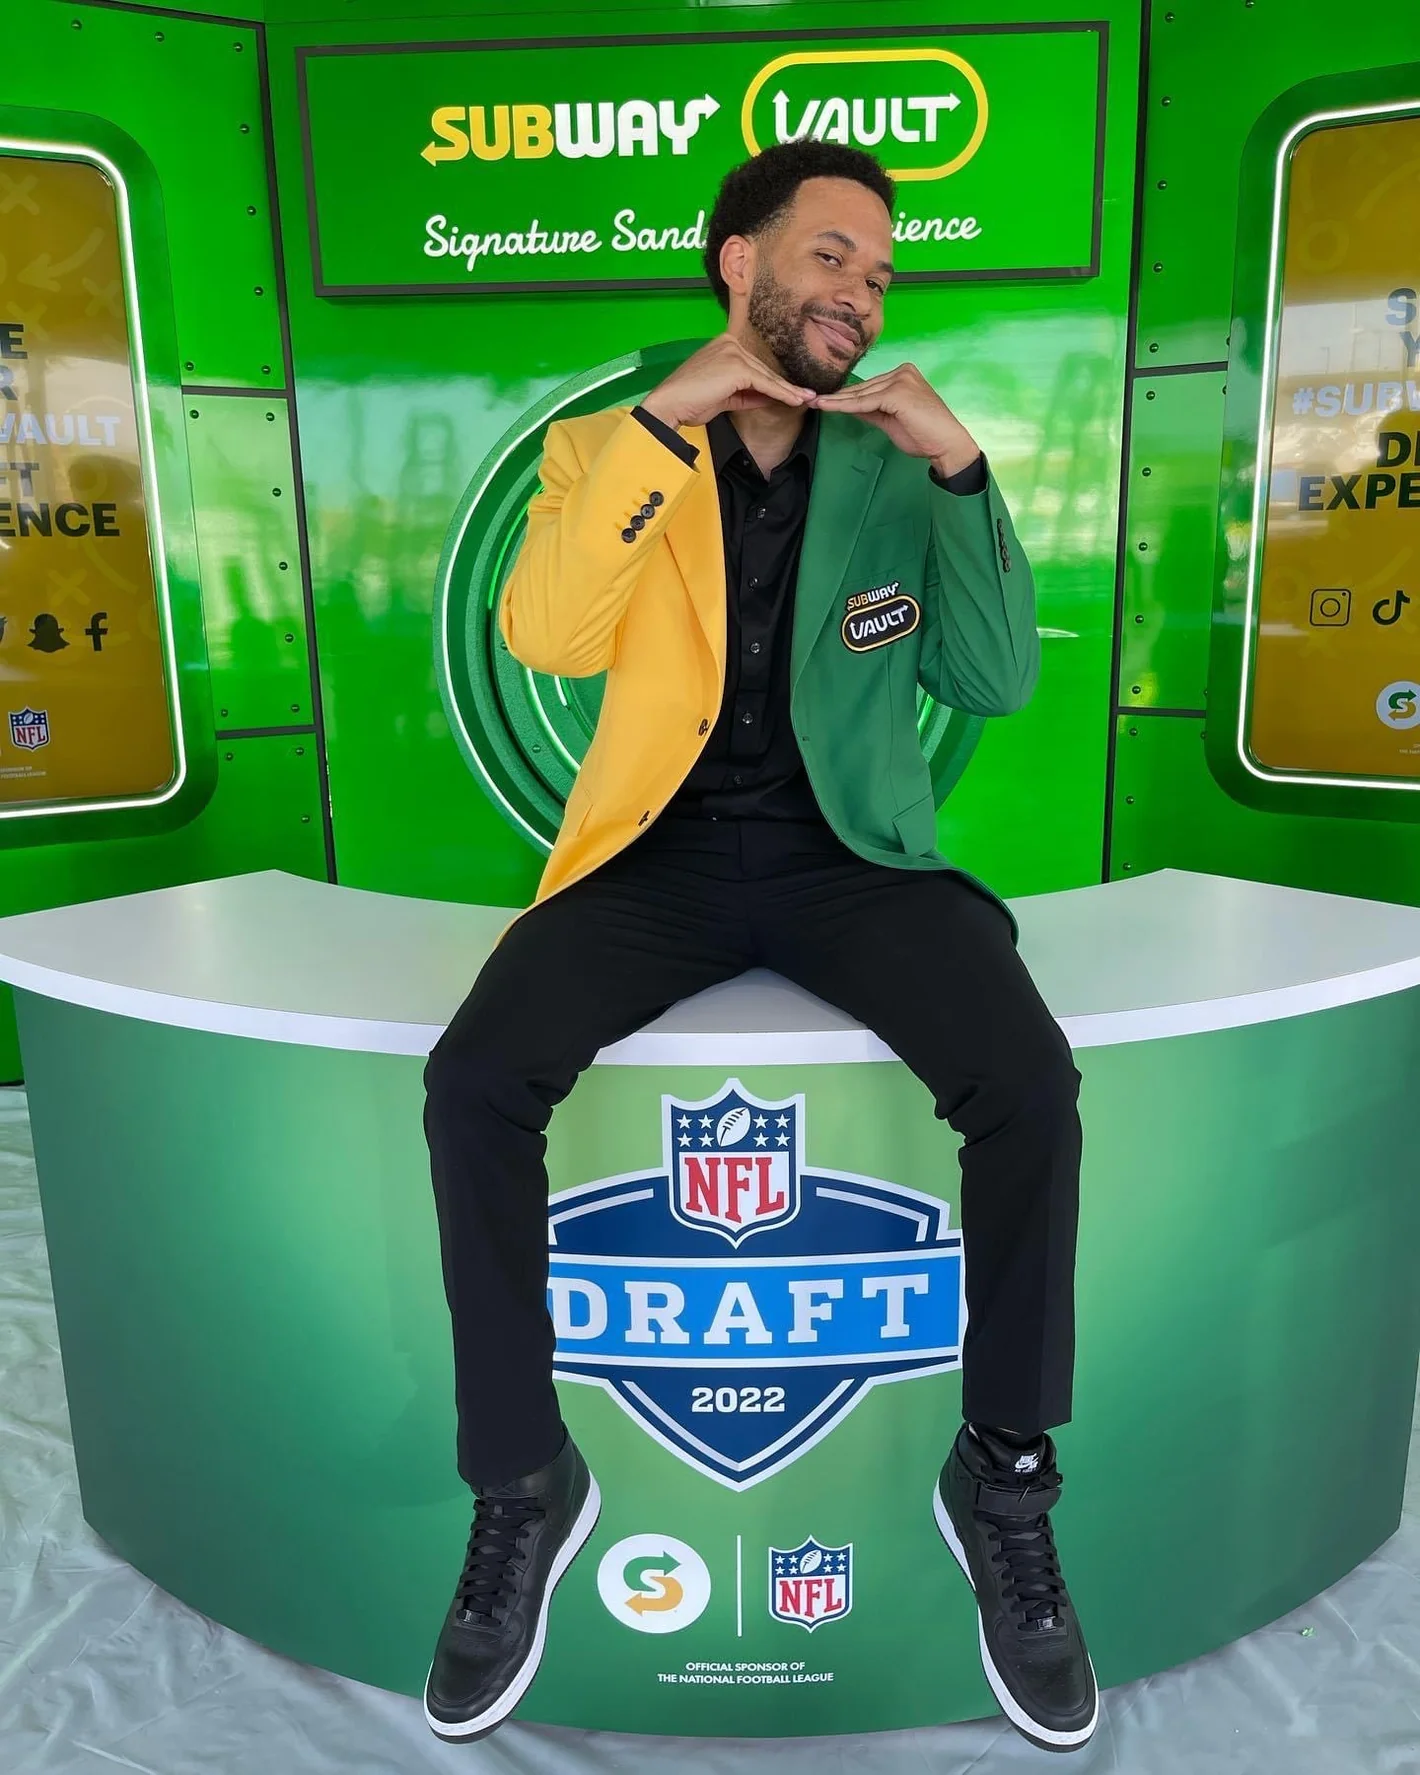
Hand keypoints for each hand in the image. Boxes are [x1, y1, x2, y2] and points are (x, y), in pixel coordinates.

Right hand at [641, 335, 815, 428]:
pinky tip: (795, 400)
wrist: (671, 404)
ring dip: (788, 391)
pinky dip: (781, 393)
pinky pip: (764, 382)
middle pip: (763, 369)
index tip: (792, 393)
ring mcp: (733, 352)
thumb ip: (747, 393)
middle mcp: (729, 342)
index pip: (754, 366)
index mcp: (724, 345)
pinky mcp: (736, 366)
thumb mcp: (724, 396)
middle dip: (786, 386)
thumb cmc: (690, 402)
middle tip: (807, 396)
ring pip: (767, 376)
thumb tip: (770, 397)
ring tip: (807, 399)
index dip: (774, 382)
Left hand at [810, 364, 980, 476]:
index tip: (823, 400)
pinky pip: (865, 402)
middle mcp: (901, 372)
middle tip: (810, 399)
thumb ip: (870, 410)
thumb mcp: (889, 419)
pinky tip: (828, 407)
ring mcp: (900, 380)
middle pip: (862, 388)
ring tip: (814, 403)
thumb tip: (848, 406)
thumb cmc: (923, 435)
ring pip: (861, 394)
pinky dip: (845, 406)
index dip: (844, 395)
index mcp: (902, 375)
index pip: (868, 387)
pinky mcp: (897, 393)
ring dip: (836, 401)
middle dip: (836, 396)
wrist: (946, 444)